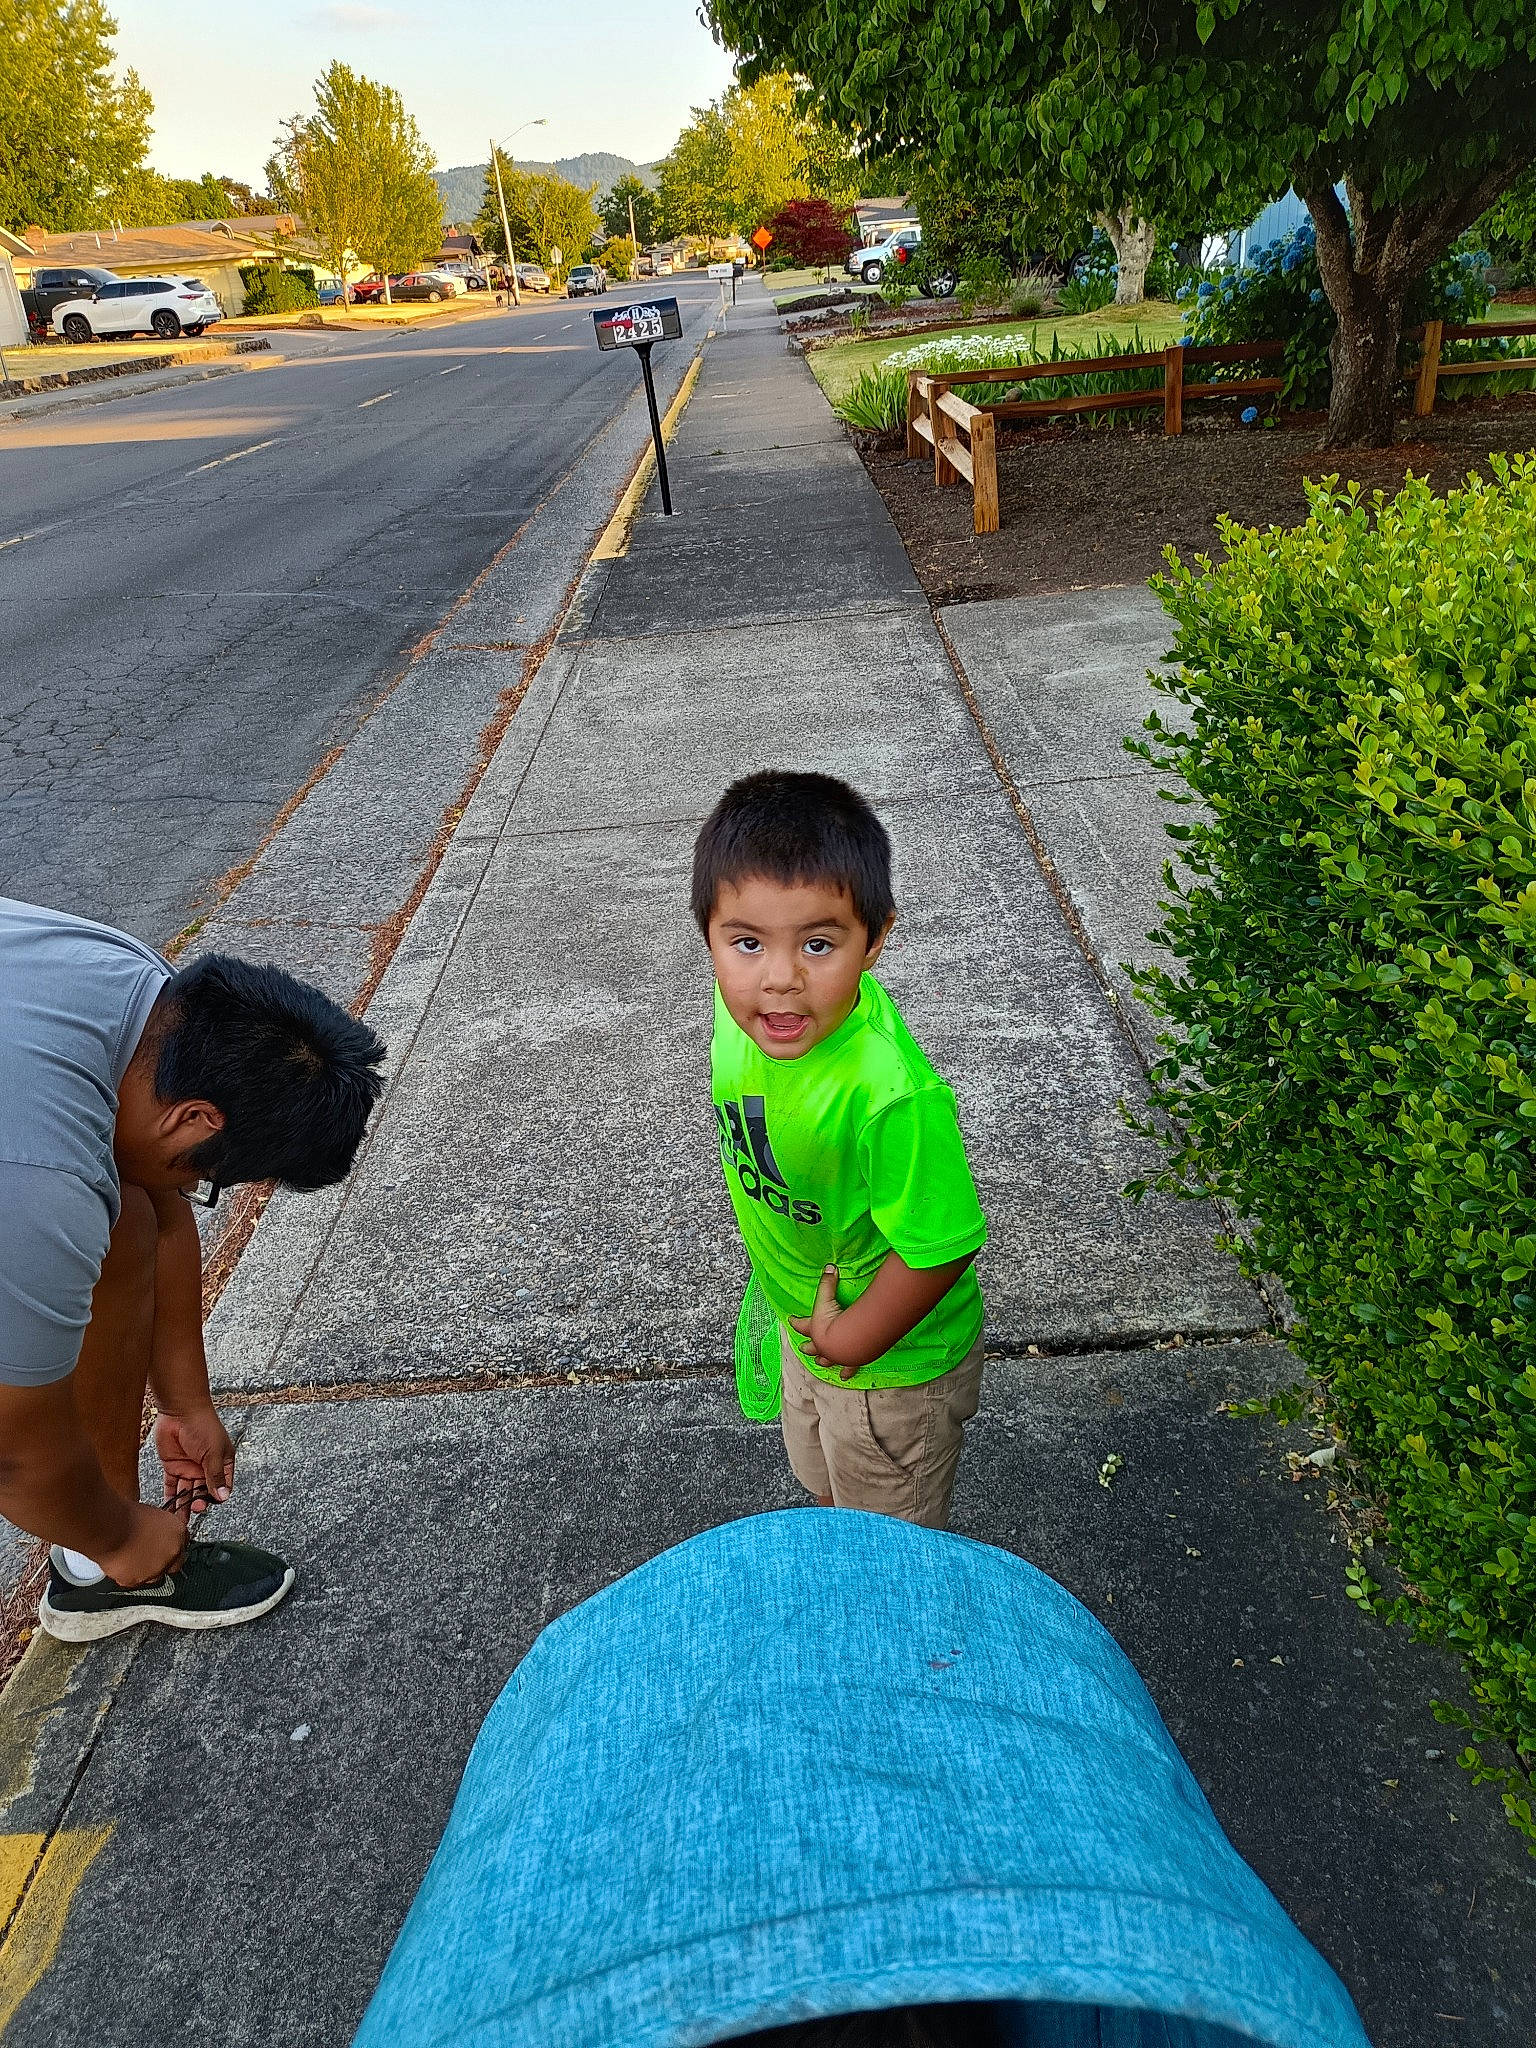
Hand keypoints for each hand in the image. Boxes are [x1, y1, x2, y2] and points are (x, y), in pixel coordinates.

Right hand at [98, 1502, 187, 1588]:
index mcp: (178, 1532)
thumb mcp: (151, 1513)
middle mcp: (172, 1552)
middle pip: (172, 1563)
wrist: (110, 1528)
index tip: (162, 1545)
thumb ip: (160, 1526)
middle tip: (147, 1553)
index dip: (170, 1545)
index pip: (182, 1543)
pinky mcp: (139, 1581)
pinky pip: (135, 1581)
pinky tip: (121, 1563)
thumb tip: (155, 1529)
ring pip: (154, 1575)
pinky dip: (128, 1575)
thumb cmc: (125, 1516)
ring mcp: (156, 1568)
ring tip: (131, 1556)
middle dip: (162, 1560)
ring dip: (146, 1569)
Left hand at [155, 1404, 234, 1522]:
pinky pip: (172, 1486)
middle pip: (204, 1492)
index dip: (217, 1497)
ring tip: (179, 1520)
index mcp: (222, 1464)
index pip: (222, 1487)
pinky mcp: (173, 1467)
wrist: (180, 1410)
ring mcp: (189, 1468)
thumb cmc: (203, 1426)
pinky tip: (168, 1510)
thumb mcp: (213, 1453)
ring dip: (184, 1506)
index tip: (209, 1504)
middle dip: (199, 1503)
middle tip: (194, 1509)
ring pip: (187, 1492)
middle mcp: (206, 1468)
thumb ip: (215, 1476)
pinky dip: (170, 1498)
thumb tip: (223, 1497)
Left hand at [787, 1266, 859, 1381]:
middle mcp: (822, 1344)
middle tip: (802, 1347)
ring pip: (826, 1359)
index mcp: (815, 1328)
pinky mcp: (849, 1362)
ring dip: (822, 1360)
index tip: (790, 1319)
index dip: (795, 1322)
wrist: (849, 1340)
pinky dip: (846, 1372)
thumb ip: (828, 1282)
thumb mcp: (828, 1298)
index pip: (801, 1324)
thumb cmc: (834, 1320)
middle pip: (811, 1346)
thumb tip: (829, 1267)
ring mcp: (835, 1355)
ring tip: (819, 1361)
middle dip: (806, 1346)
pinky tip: (845, 1376)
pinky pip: (848, 1369)